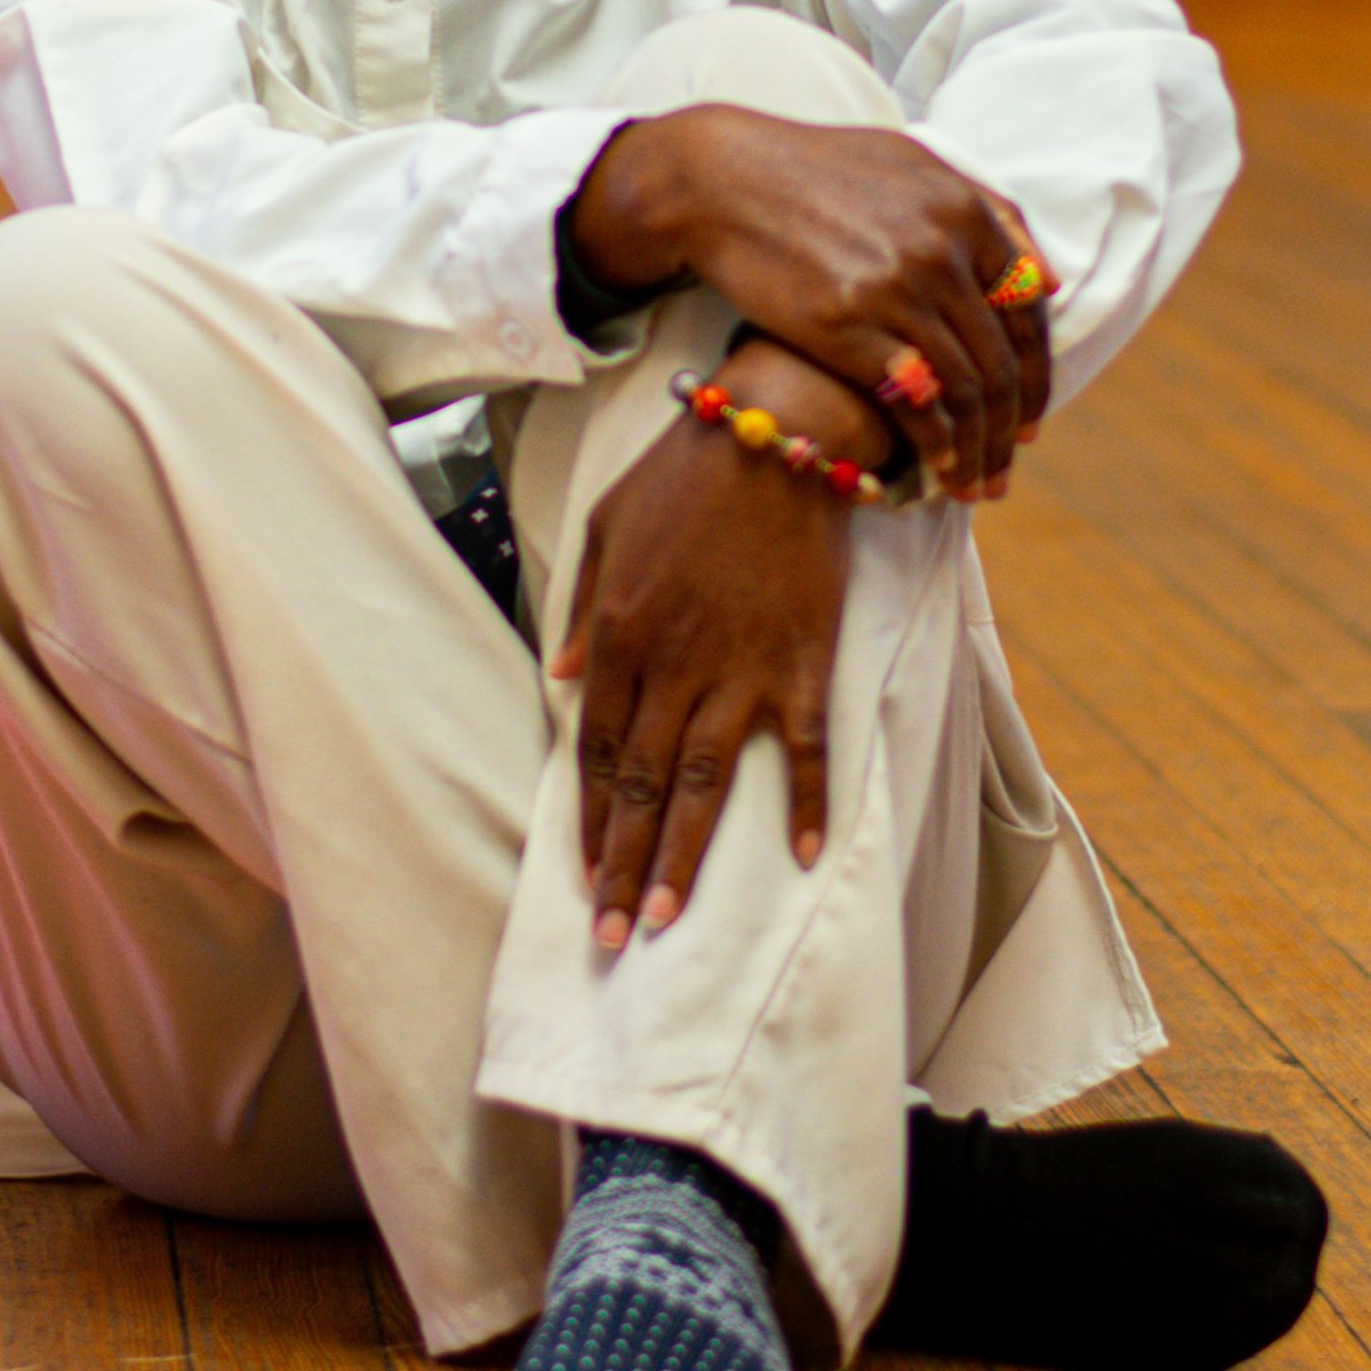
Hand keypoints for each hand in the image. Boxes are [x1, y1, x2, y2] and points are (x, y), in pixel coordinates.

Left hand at [548, 339, 867, 947]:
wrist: (776, 433)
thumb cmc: (684, 477)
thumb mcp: (606, 529)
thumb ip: (581, 612)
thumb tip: (562, 681)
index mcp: (620, 637)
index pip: (599, 753)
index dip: (591, 823)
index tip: (583, 879)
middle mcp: (674, 666)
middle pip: (644, 787)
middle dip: (624, 867)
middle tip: (611, 938)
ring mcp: (742, 670)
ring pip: (706, 783)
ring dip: (685, 858)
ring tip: (664, 922)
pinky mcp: (804, 663)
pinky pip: (804, 749)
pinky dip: (807, 804)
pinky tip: (803, 859)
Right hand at [568, 106, 1052, 498]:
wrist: (724, 181)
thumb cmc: (815, 171)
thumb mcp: (912, 164)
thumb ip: (987, 213)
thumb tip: (1048, 281)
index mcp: (965, 212)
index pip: (1026, 314)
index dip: (1034, 376)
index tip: (1029, 422)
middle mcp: (942, 251)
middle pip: (1000, 362)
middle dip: (1009, 431)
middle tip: (1005, 473)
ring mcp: (896, 290)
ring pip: (966, 391)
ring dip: (977, 450)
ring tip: (974, 487)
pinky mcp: (846, 327)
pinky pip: (916, 402)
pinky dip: (935, 443)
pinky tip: (935, 467)